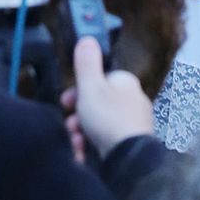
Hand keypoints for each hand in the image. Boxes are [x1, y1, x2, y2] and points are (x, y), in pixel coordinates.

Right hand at [61, 35, 156, 163]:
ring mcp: (133, 125)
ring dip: (81, 133)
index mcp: (125, 83)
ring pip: (99, 125)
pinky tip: (83, 153)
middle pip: (96, 104)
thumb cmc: (109, 119)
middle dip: (78, 116)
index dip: (78, 90)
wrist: (129, 160)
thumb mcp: (91, 86)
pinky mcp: (131, 145)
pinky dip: (92, 147)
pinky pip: (106, 142)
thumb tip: (87, 39)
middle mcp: (132, 102)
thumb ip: (86, 63)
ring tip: (75, 142)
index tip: (66, 102)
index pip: (98, 80)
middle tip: (70, 125)